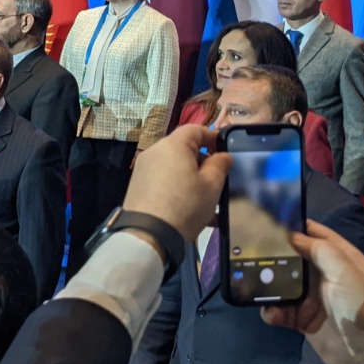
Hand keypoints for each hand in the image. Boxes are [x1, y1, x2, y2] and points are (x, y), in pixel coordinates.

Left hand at [121, 125, 229, 242]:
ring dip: (193, 178)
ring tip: (208, 199)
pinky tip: (194, 210)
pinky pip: (164, 180)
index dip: (212, 137)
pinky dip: (180, 189)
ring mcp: (144, 169)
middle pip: (183, 148)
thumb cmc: (185, 205)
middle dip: (203, 161)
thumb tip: (222, 155)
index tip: (225, 152)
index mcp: (172, 145)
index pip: (194, 129)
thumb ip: (220, 165)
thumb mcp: (211, 185)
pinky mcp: (138, 185)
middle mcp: (154, 152)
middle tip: (218, 179)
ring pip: (175, 167)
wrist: (149, 234)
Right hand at [261, 222, 363, 363]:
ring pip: (282, 284)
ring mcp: (313, 299)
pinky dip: (272, 311)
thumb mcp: (346, 273)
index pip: (318, 236)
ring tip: (253, 284)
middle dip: (273, 254)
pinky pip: (280, 310)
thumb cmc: (361, 308)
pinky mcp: (302, 319)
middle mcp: (326, 276)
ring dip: (268, 286)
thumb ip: (320, 250)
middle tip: (248, 248)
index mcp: (342, 261)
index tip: (270, 218)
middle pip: (294, 258)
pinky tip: (272, 314)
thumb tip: (292, 235)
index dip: (297, 226)